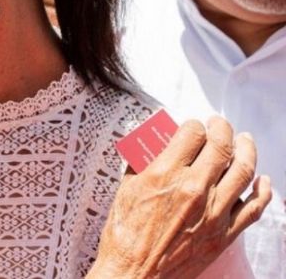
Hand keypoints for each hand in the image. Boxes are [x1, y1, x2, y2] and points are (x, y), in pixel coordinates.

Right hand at [90, 117, 270, 277]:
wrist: (136, 272)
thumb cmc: (125, 232)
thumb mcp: (126, 189)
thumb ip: (141, 162)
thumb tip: (149, 144)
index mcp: (165, 174)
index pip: (192, 133)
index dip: (194, 124)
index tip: (193, 125)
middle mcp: (194, 189)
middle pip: (221, 146)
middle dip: (223, 128)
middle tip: (219, 124)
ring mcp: (214, 212)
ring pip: (244, 170)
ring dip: (247, 149)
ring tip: (244, 140)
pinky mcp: (224, 233)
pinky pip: (254, 207)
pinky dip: (263, 190)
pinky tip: (263, 180)